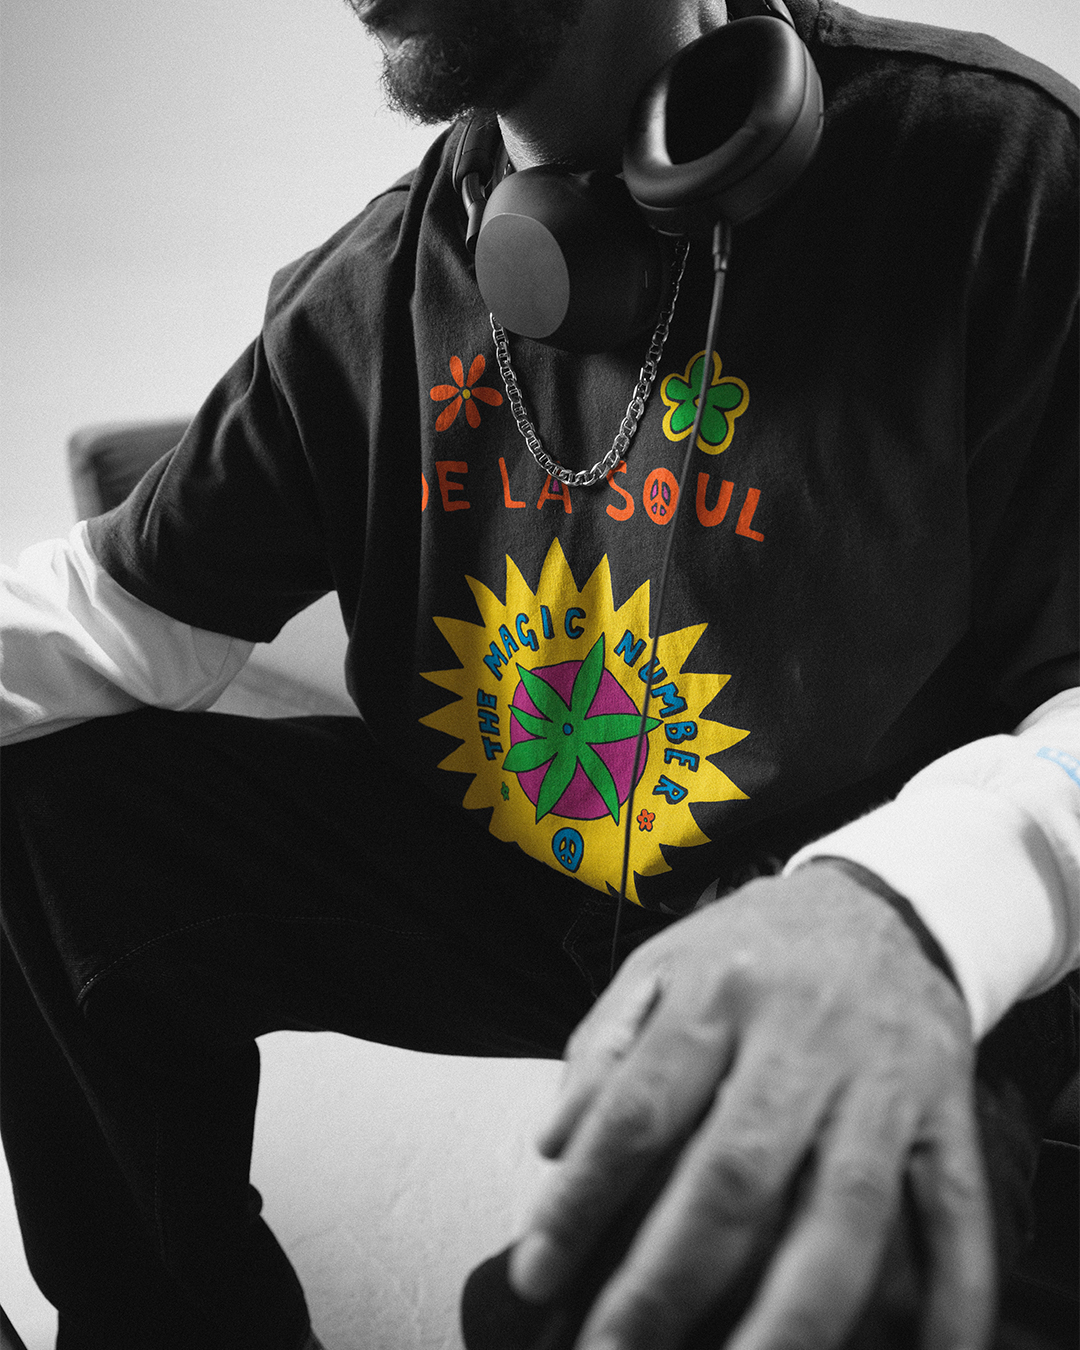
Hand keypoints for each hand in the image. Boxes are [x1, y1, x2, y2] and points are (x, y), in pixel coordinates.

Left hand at [508, 863, 993, 1349]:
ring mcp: (880, 1077)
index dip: (583, 1200)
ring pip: (842, 1207)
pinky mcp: (946, 1107)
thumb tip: (554, 1145)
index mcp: (715, 993)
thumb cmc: (751, 948)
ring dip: (790, 1313)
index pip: (640, 1109)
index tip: (537, 1273)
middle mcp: (800, 1036)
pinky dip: (952, 1291)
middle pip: (735, 1172)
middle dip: (668, 1280)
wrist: (880, 903)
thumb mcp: (660, 965)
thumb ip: (602, 1049)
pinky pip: (956, 1207)